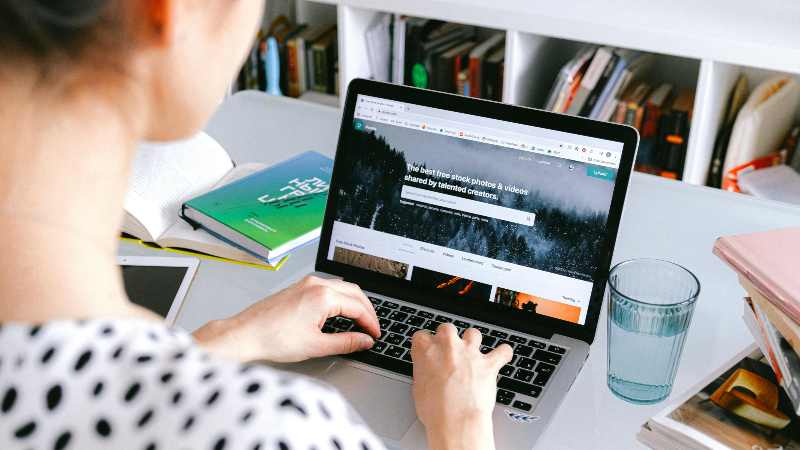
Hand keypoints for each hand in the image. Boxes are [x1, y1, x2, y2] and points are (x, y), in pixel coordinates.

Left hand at [193, 275, 380, 362]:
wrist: (245, 334)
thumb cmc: (273, 339)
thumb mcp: (316, 346)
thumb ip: (346, 342)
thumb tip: (364, 341)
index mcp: (323, 296)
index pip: (358, 307)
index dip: (371, 323)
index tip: (375, 335)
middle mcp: (316, 284)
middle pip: (354, 292)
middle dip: (367, 310)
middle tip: (372, 328)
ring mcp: (306, 283)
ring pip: (342, 288)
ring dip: (354, 302)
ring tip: (359, 321)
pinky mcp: (298, 287)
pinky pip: (328, 287)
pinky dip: (340, 299)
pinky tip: (339, 312)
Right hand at [411, 324, 511, 449]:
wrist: (455, 421)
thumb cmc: (435, 410)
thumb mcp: (418, 389)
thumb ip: (424, 373)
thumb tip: (428, 374)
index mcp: (425, 350)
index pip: (421, 336)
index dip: (426, 344)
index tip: (428, 350)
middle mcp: (448, 346)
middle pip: (447, 329)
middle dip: (449, 337)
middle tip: (448, 351)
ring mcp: (469, 353)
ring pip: (473, 333)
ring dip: (473, 341)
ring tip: (473, 352)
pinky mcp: (488, 364)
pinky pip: (502, 351)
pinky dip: (503, 353)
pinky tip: (502, 355)